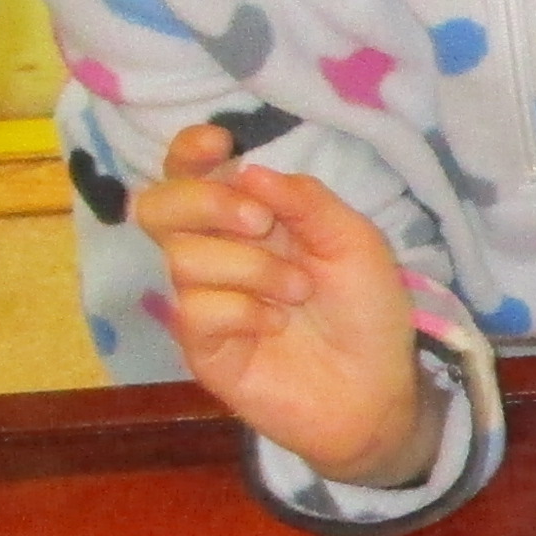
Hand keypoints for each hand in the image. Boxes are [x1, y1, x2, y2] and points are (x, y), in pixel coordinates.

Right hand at [137, 131, 437, 483]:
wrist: (376, 390)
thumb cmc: (365, 311)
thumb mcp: (353, 242)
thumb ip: (306, 201)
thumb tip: (248, 170)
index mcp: (247, 217)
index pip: (188, 173)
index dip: (188, 152)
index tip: (219, 144)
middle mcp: (216, 253)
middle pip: (159, 207)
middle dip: (205, 203)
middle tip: (262, 224)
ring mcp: (204, 301)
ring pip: (183, 259)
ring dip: (251, 268)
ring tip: (297, 292)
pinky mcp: (203, 348)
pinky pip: (196, 311)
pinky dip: (243, 310)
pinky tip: (276, 325)